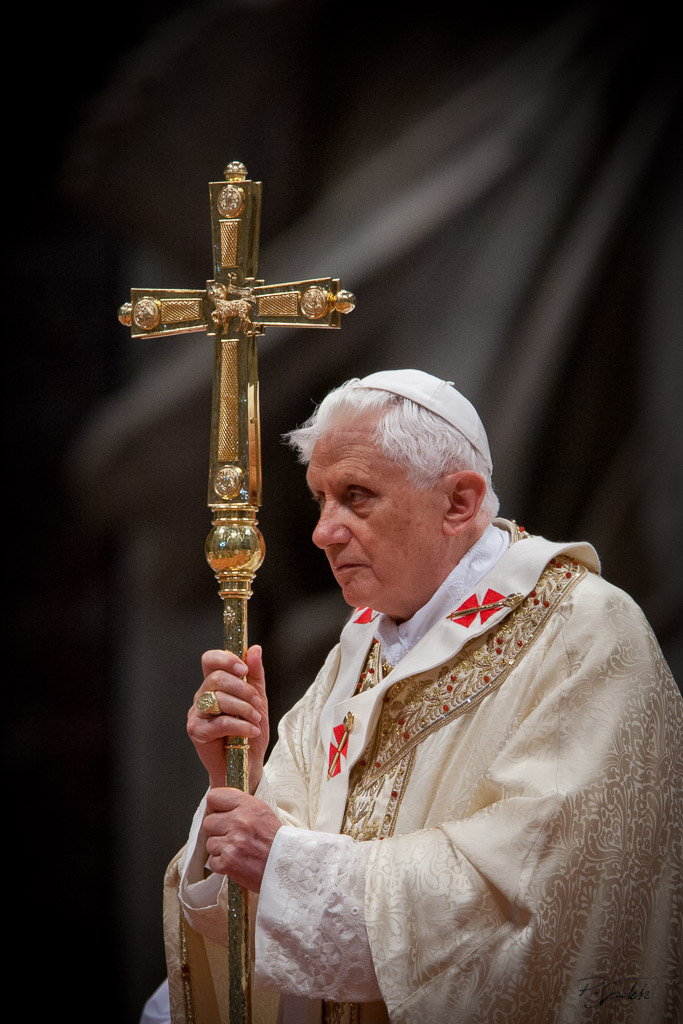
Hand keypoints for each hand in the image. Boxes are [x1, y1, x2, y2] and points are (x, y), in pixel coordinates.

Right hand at [188, 646, 268, 791]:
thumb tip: (254, 648)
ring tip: (256, 719)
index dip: (225, 659)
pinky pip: (220, 722)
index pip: (210, 660)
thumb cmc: (249, 732)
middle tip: (257, 703)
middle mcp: (202, 696)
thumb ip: (255, 675)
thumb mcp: (258, 700)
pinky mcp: (196, 731)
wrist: (246, 765)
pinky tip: (251, 731)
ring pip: (218, 699)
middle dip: (242, 689)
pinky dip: (240, 725)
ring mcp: (197, 714)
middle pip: (216, 678)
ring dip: (243, 708)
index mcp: (214, 685)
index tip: (244, 669)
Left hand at [203, 788, 281, 891]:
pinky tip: (237, 862)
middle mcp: (238, 822)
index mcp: (248, 806)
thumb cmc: (277, 840)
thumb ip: (241, 807)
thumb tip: (219, 807)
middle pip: (208, 822)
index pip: (214, 797)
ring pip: (210, 844)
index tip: (219, 814)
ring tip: (238, 851)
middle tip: (231, 836)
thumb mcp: (263, 812)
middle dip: (217, 831)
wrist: (289, 865)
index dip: (214, 807)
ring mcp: (232, 843)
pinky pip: (213, 862)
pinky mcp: (228, 862)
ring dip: (220, 849)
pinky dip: (222, 864)